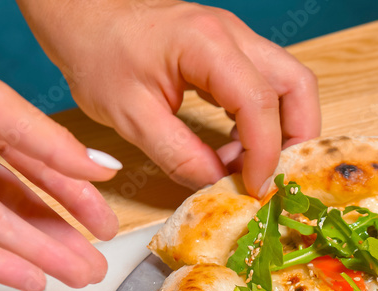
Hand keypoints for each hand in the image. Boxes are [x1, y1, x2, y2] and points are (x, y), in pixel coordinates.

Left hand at [0, 37, 121, 290]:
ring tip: (81, 278)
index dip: (79, 198)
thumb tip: (104, 169)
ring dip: (43, 256)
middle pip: (26, 204)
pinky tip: (34, 282)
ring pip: (0, 229)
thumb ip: (52, 144)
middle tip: (98, 266)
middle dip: (65, 237)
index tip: (106, 227)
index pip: (45, 166)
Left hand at [17, 0, 320, 195]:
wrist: (80, 15)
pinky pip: (267, 86)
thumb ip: (178, 155)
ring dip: (281, 130)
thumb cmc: (96, 53)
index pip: (260, 103)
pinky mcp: (230, 51)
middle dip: (298, 138)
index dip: (265, 153)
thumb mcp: (129, 116)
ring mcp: (236, 40)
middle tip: (276, 177)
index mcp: (207, 45)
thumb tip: (217, 183)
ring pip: (289, 85)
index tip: (255, 187)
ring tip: (244, 165)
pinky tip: (233, 148)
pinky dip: (263, 121)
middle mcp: (233, 36)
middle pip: (298, 86)